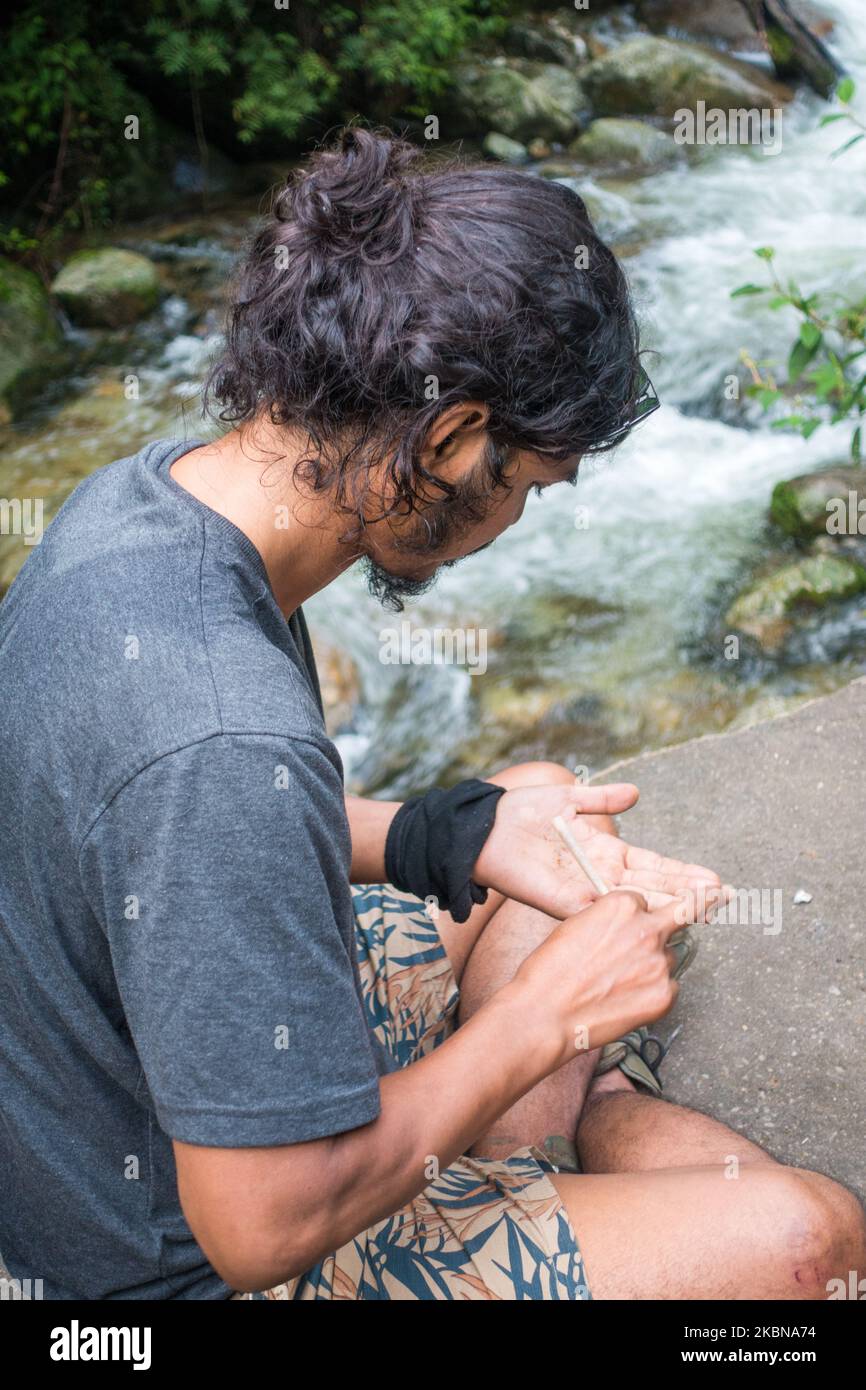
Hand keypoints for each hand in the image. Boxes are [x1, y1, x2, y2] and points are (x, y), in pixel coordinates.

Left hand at [473, 780, 722, 918]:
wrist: (484, 827)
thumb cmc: (522, 812)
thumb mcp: (569, 800)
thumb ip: (601, 799)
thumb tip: (635, 794)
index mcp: (604, 852)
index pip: (653, 865)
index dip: (683, 873)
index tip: (714, 880)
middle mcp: (600, 875)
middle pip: (652, 886)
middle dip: (687, 893)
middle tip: (724, 899)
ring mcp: (583, 890)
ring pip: (633, 902)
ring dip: (665, 905)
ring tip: (701, 909)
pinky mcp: (560, 901)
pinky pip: (597, 911)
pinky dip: (623, 914)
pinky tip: (653, 918)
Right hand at [511, 887, 721, 1070]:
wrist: (546, 1014)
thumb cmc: (551, 971)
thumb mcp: (576, 926)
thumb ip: (609, 920)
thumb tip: (626, 926)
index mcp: (622, 906)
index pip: (643, 900)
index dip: (634, 913)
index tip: (643, 916)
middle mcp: (648, 930)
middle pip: (675, 918)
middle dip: (692, 910)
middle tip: (727, 893)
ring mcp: (660, 964)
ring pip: (669, 957)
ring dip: (653, 964)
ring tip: (618, 984)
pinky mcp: (665, 995)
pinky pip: (669, 986)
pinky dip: (654, 991)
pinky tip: (626, 1000)